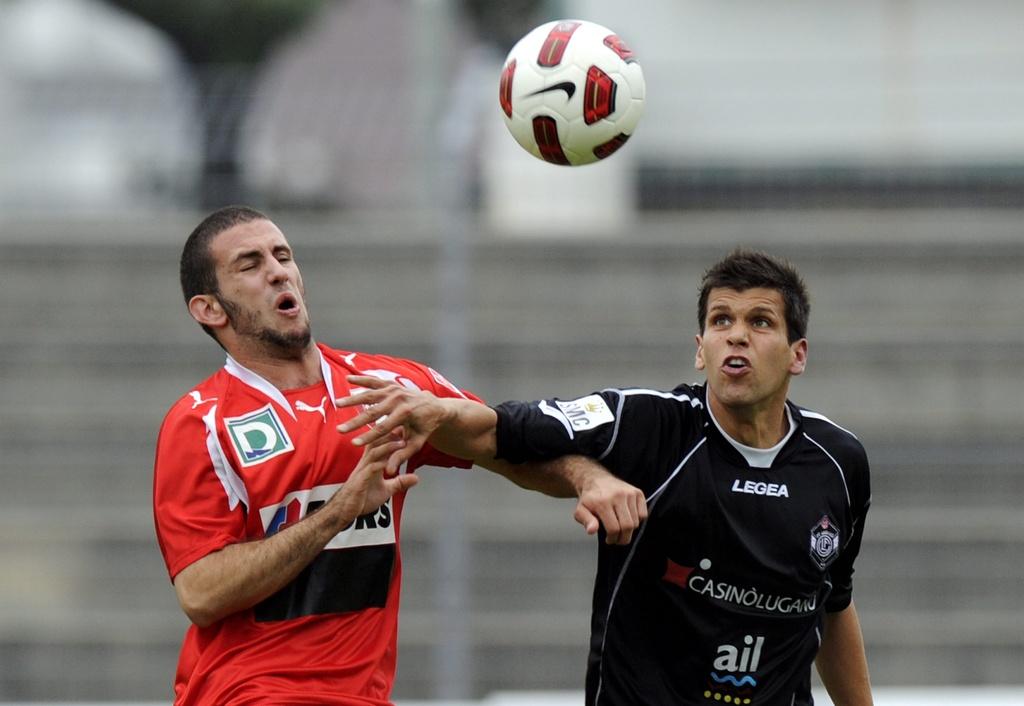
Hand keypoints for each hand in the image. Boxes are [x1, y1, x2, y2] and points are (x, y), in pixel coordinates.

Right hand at [330, 433, 418, 522]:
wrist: (343, 512)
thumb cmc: (361, 500)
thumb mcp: (386, 491)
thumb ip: (399, 483)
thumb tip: (416, 478)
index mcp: (370, 463)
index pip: (381, 444)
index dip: (392, 435)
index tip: (406, 426)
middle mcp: (365, 464)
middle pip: (377, 443)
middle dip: (391, 434)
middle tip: (405, 426)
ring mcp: (361, 472)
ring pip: (374, 454)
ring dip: (388, 447)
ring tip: (402, 443)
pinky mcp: (359, 482)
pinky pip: (369, 470)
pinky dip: (379, 465)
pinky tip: (388, 462)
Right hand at [336, 375, 451, 472]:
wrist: (435, 406)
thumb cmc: (425, 428)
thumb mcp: (416, 443)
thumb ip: (402, 456)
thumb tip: (389, 471)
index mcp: (406, 413)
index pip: (383, 428)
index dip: (368, 436)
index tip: (353, 443)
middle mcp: (400, 399)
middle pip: (373, 411)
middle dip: (355, 421)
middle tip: (340, 430)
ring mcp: (395, 389)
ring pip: (370, 395)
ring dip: (353, 399)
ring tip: (338, 404)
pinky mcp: (392, 384)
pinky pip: (374, 381)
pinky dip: (361, 379)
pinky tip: (348, 378)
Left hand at [571, 462, 647, 544]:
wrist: (596, 479)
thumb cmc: (589, 498)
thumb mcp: (580, 510)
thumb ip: (586, 521)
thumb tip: (592, 530)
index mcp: (602, 502)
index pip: (614, 528)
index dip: (612, 538)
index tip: (609, 540)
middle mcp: (618, 496)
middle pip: (627, 526)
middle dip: (623, 538)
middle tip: (617, 539)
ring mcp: (629, 493)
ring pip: (636, 522)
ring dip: (629, 530)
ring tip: (620, 527)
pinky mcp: (637, 492)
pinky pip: (643, 514)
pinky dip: (637, 520)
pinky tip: (627, 518)